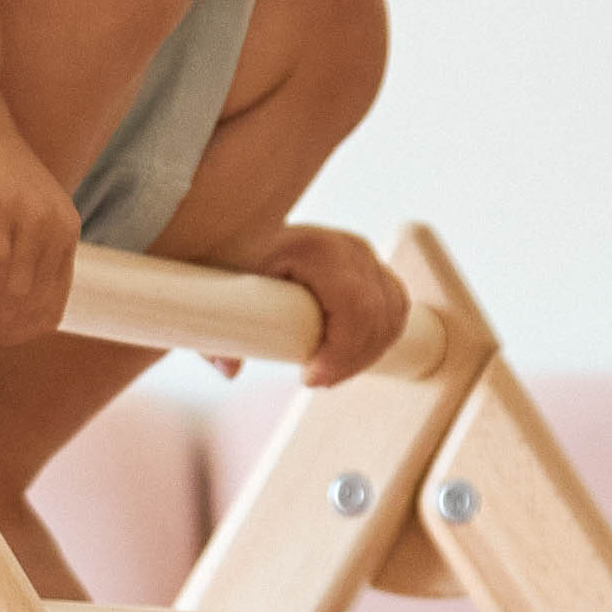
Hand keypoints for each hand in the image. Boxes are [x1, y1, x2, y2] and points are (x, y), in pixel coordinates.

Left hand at [234, 222, 410, 386]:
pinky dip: (379, 337)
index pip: (355, 307)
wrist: (245, 231)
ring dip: (366, 353)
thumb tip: (229, 369)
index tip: (309, 378)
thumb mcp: (220, 291)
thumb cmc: (233, 259)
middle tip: (316, 380)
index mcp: (316, 248)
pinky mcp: (371, 265)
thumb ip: (217, 332)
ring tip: (328, 372)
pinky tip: (352, 355)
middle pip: (376, 316)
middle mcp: (348, 247)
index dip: (341, 351)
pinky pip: (395, 307)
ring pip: (390, 314)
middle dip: (350, 360)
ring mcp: (364, 254)